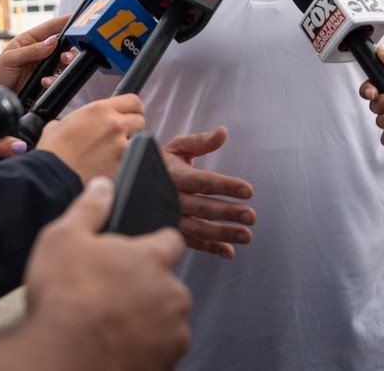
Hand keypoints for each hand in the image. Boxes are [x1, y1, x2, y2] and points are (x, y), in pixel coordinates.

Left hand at [0, 13, 75, 92]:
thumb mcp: (10, 59)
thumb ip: (32, 50)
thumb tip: (53, 41)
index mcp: (29, 40)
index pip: (50, 27)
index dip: (63, 21)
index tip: (76, 18)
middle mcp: (40, 52)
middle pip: (62, 44)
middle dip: (69, 46)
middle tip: (68, 52)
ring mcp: (44, 67)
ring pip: (63, 61)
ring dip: (65, 62)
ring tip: (62, 63)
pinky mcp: (46, 81)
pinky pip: (57, 78)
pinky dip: (54, 79)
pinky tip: (45, 82)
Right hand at [25, 177, 190, 370]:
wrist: (65, 356)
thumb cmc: (65, 296)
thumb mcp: (64, 237)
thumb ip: (90, 208)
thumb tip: (103, 185)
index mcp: (153, 258)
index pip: (171, 240)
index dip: (154, 245)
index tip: (137, 255)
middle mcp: (172, 292)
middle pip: (167, 284)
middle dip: (147, 288)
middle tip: (114, 296)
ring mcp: (173, 330)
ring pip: (167, 319)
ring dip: (149, 320)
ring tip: (113, 324)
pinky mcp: (167, 363)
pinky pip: (162, 350)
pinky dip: (146, 349)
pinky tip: (118, 346)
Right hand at [37, 95, 145, 183]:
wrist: (53, 176)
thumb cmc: (54, 152)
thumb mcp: (61, 123)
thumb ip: (78, 119)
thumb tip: (78, 123)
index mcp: (101, 110)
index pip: (133, 101)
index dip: (133, 107)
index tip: (131, 112)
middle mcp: (115, 125)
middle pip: (140, 120)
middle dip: (132, 126)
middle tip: (120, 133)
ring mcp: (121, 146)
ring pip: (138, 141)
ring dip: (129, 144)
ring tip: (113, 151)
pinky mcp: (122, 165)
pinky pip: (130, 160)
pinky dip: (123, 162)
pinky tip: (109, 165)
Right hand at [161, 128, 254, 259]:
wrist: (132, 182)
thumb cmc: (162, 162)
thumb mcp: (177, 147)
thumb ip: (200, 141)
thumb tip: (223, 132)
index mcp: (173, 175)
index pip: (203, 181)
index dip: (226, 185)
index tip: (248, 190)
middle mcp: (170, 198)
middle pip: (203, 207)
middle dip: (228, 213)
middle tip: (251, 216)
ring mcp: (169, 217)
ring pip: (198, 228)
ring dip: (223, 234)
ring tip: (246, 235)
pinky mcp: (170, 231)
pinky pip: (191, 243)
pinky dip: (210, 249)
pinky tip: (229, 252)